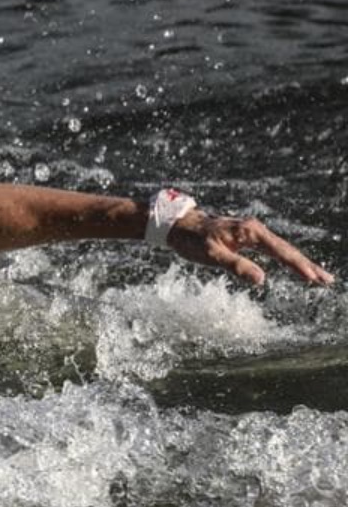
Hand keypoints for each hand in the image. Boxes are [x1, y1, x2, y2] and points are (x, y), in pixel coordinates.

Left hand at [168, 211, 335, 285]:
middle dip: (307, 265)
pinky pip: (273, 249)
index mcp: (250, 232)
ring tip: (317, 277)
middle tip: (327, 281)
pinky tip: (293, 266)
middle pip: (287, 250)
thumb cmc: (192, 240)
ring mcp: (253, 232)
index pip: (281, 252)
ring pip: (282, 249)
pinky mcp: (248, 237)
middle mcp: (255, 229)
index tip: (313, 279)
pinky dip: (287, 258)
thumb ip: (236, 266)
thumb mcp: (211, 255)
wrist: (179, 224)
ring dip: (300, 263)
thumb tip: (261, 279)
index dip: (298, 266)